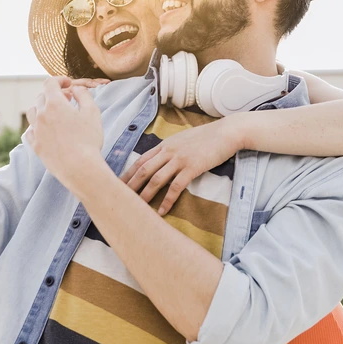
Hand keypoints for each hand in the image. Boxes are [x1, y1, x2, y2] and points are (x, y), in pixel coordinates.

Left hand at [25, 77, 104, 189]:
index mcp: (55, 103)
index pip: (50, 83)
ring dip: (42, 109)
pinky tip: (46, 129)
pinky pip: (30, 130)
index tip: (68, 84)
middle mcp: (41, 115)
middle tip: (68, 100)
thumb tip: (75, 89)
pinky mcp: (35, 145)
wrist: (79, 168)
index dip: (59, 80)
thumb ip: (83, 95)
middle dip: (54, 95)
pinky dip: (37, 125)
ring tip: (55, 114)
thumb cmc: (88, 139)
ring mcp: (36, 130)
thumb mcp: (92, 112)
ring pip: (32, 112)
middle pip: (42, 97)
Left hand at [122, 115, 243, 215]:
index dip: (127, 173)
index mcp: (165, 145)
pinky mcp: (192, 168)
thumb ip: (170, 149)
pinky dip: (168, 200)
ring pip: (156, 179)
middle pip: (143, 170)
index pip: (140, 160)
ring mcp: (180, 159)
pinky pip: (176, 186)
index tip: (116, 184)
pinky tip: (162, 211)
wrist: (226, 133)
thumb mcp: (182, 139)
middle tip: (117, 198)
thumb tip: (160, 160)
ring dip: (145, 194)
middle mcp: (168, 151)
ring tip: (136, 208)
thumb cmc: (206, 137)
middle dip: (130, 185)